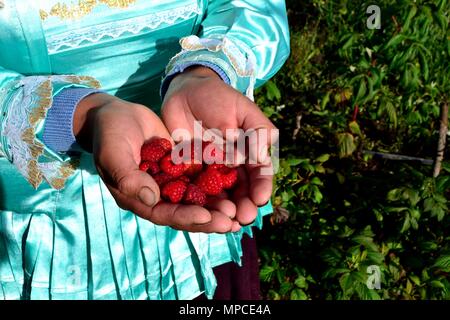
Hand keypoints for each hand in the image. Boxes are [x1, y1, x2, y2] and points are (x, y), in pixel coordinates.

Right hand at [74, 93, 238, 232]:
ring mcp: (170, 182)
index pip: (165, 214)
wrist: (115, 114)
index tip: (207, 216)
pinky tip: (236, 186)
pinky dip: (217, 184)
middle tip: (233, 221)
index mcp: (138, 198)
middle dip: (209, 218)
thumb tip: (151, 199)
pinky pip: (200, 179)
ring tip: (239, 210)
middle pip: (186, 212)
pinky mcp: (180, 168)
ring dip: (217, 205)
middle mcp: (156, 196)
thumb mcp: (114, 153)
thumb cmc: (109, 133)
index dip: (186, 217)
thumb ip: (129, 177)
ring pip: (197, 199)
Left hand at [162, 67, 276, 225]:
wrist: (185, 91)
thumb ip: (257, 132)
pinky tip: (199, 213)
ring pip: (218, 196)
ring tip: (225, 222)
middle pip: (240, 191)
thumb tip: (259, 159)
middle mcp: (230, 168)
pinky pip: (192, 190)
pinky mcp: (187, 173)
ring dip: (222, 210)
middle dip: (243, 205)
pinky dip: (197, 203)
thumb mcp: (244, 110)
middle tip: (243, 217)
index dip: (261, 188)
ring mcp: (209, 172)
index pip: (258, 175)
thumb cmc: (219, 97)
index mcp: (248, 155)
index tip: (260, 199)